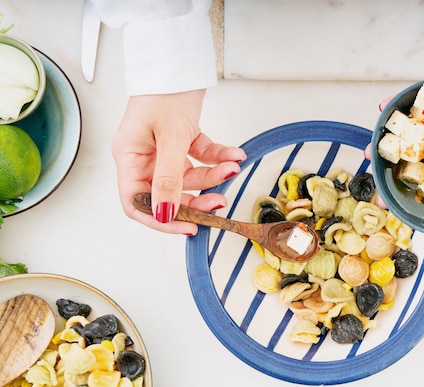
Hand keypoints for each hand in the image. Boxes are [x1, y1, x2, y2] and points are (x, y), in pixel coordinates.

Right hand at [111, 89, 246, 234]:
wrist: (178, 61)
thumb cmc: (163, 91)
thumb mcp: (169, 138)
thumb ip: (169, 180)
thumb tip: (165, 216)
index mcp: (128, 158)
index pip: (137, 203)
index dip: (161, 221)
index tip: (188, 228)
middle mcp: (143, 157)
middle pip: (168, 194)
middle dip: (196, 200)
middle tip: (219, 203)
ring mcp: (162, 149)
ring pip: (189, 177)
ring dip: (212, 175)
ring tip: (231, 168)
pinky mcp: (181, 139)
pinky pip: (200, 157)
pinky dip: (217, 157)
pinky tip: (234, 155)